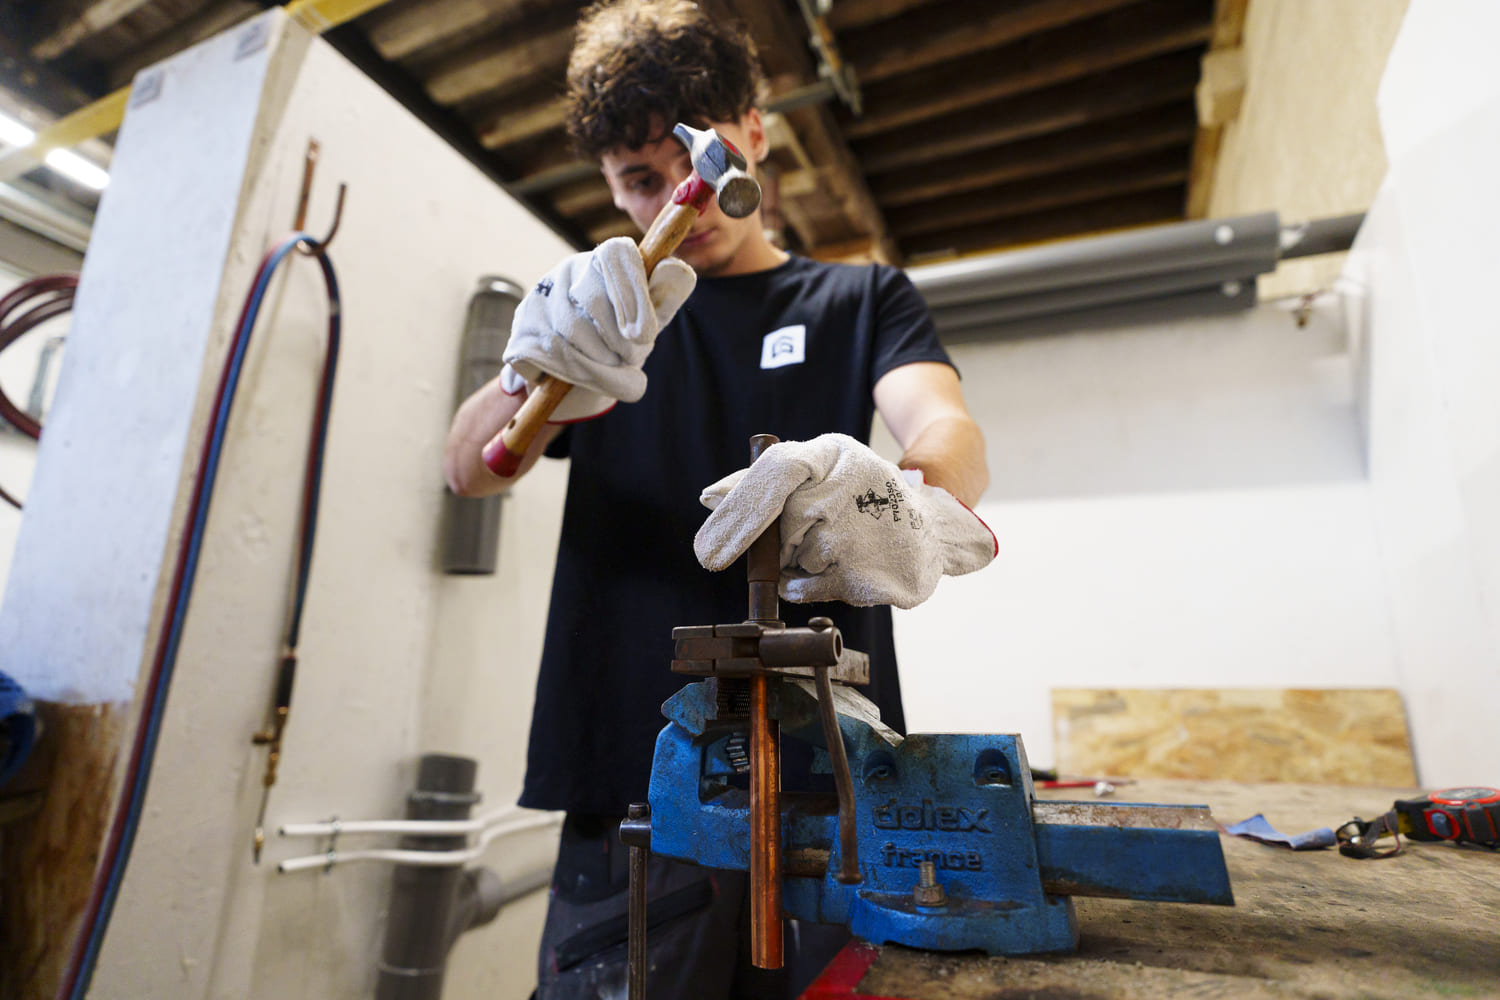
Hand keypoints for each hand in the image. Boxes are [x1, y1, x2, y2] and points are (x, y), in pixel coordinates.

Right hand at [500, 237, 695, 420]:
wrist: (571, 380)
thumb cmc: (617, 343)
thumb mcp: (647, 323)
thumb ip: (664, 298)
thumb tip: (677, 269)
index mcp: (600, 262)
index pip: (616, 255)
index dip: (633, 294)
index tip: (644, 335)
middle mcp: (564, 273)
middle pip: (595, 302)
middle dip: (620, 343)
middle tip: (631, 359)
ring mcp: (536, 302)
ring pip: (574, 337)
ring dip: (601, 367)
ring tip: (610, 372)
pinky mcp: (520, 335)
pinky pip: (551, 360)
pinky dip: (575, 378)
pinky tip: (579, 378)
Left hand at [694, 434, 995, 608]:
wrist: (930, 527)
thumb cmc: (861, 493)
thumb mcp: (819, 467)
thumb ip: (761, 479)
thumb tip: (709, 498)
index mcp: (832, 453)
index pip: (776, 472)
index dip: (739, 511)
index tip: (707, 553)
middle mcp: (848, 487)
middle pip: (778, 527)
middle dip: (780, 539)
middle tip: (813, 530)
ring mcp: (859, 532)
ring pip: (791, 559)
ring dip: (798, 561)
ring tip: (838, 545)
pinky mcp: (864, 574)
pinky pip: (803, 587)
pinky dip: (806, 584)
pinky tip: (837, 566)